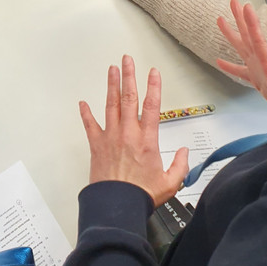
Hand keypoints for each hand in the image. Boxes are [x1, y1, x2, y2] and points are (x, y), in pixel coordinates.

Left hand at [81, 57, 188, 207]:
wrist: (117, 205)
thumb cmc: (141, 195)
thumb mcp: (170, 183)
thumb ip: (180, 166)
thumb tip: (184, 152)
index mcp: (147, 140)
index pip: (153, 106)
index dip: (154, 86)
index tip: (154, 72)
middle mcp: (128, 133)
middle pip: (129, 98)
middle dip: (129, 76)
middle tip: (127, 60)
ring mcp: (111, 137)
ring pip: (111, 105)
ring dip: (112, 85)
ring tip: (112, 69)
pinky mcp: (97, 145)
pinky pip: (90, 125)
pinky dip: (86, 113)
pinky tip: (83, 103)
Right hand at [217, 0, 266, 123]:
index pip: (259, 41)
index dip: (252, 24)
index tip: (247, 7)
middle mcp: (262, 62)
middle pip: (248, 36)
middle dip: (241, 19)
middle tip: (234, 2)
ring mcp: (258, 69)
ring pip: (242, 46)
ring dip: (232, 32)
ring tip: (221, 19)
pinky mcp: (256, 78)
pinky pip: (239, 70)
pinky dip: (229, 65)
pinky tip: (220, 61)